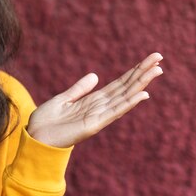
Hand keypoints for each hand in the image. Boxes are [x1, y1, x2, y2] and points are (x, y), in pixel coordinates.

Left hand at [27, 53, 163, 147]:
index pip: (119, 84)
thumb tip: (95, 76)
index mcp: (93, 100)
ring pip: (125, 97)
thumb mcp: (63, 99)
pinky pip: (114, 112)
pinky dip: (129, 103)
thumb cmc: (46, 121)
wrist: (35, 138)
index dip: (133, 71)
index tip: (149, 59)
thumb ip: (79, 89)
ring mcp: (98, 116)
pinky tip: (143, 94)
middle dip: (142, 73)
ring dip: (141, 84)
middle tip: (159, 57)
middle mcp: (99, 107)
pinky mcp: (93, 125)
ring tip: (157, 70)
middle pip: (126, 87)